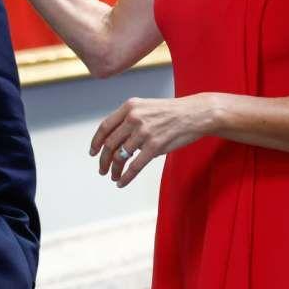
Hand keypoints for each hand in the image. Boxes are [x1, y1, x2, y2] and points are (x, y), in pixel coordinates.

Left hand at [90, 95, 214, 186]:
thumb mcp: (146, 107)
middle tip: (102, 169)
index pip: (105, 127)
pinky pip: (135, 166)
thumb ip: (129, 119)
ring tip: (112, 177)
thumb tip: (114, 139)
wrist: (196, 113)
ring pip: (120, 156)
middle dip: (103, 160)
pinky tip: (121, 182)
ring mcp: (144, 132)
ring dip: (114, 170)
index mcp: (130, 107)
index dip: (96, 142)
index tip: (92, 152)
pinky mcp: (155, 146)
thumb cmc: (172, 111)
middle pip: (110, 144)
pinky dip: (125, 177)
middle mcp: (134, 118)